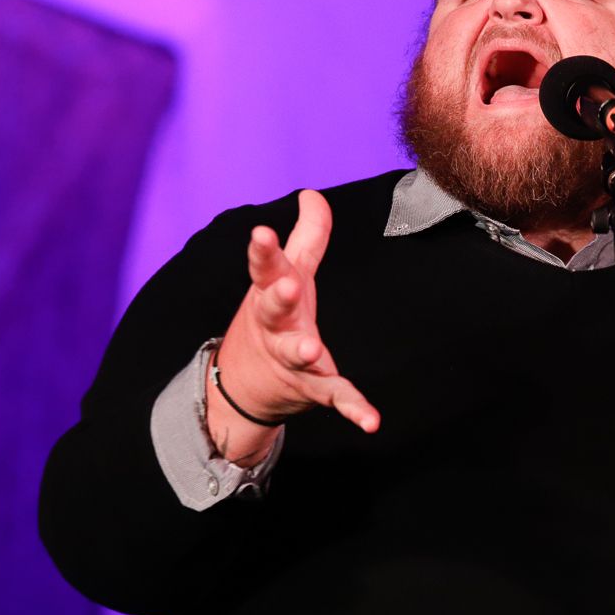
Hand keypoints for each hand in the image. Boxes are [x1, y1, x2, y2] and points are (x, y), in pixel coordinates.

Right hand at [208, 190, 378, 460]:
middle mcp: (277, 325)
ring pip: (296, 353)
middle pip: (275, 307)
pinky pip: (335, 396)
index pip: (265, 267)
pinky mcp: (313, 387)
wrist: (242, 387)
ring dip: (302, 351)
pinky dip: (353, 408)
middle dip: (279, 296)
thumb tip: (312, 193)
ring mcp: (292, 358)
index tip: (261, 232)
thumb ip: (308, 235)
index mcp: (270, 292)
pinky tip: (371, 421)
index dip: (263, 250)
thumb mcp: (287, 273)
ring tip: (310, 350)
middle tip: (286, 286)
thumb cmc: (272, 317)